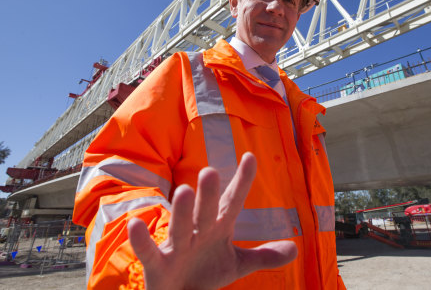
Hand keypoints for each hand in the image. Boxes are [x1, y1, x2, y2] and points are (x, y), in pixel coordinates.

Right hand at [128, 152, 297, 289]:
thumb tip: (295, 249)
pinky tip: (136, 225)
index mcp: (217, 228)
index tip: (250, 158)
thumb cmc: (205, 272)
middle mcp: (197, 232)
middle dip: (208, 194)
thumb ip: (263, 255)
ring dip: (182, 211)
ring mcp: (177, 247)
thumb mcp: (237, 264)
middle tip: (210, 171)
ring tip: (184, 190)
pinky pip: (149, 252)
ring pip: (180, 227)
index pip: (232, 202)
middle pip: (205, 212)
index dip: (241, 182)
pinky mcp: (158, 266)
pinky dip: (141, 240)